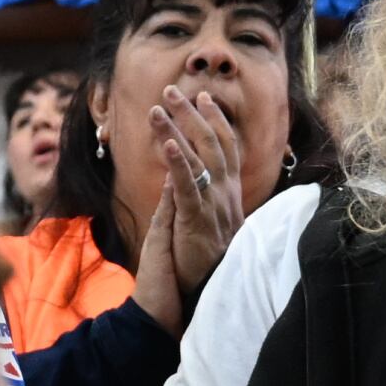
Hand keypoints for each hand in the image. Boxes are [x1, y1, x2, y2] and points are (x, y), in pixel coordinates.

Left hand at [145, 84, 245, 301]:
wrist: (207, 296)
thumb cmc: (204, 261)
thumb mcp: (201, 221)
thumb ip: (195, 194)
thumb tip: (181, 168)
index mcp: (228, 195)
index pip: (225, 149)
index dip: (215, 121)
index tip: (203, 97)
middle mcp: (226, 195)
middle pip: (212, 144)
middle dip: (192, 114)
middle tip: (171, 90)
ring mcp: (214, 207)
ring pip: (198, 158)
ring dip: (177, 130)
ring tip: (157, 107)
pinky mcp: (197, 221)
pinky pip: (188, 186)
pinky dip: (178, 162)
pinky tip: (165, 143)